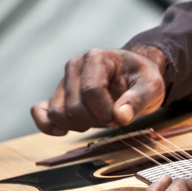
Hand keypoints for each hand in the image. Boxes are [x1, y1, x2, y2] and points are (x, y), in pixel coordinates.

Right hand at [30, 45, 166, 135]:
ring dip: (79, 125)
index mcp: (96, 58)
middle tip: (113, 116)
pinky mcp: (58, 96)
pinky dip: (48, 125)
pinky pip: (40, 112)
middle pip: (74, 107)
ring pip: (58, 113)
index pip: (91, 91)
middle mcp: (75, 67)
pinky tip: (63, 132)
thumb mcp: (151, 87)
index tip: (120, 114)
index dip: (106, 111)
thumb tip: (120, 116)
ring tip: (98, 119)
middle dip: (96, 120)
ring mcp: (64, 82)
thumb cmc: (142, 79)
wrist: (135, 76)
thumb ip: (138, 100)